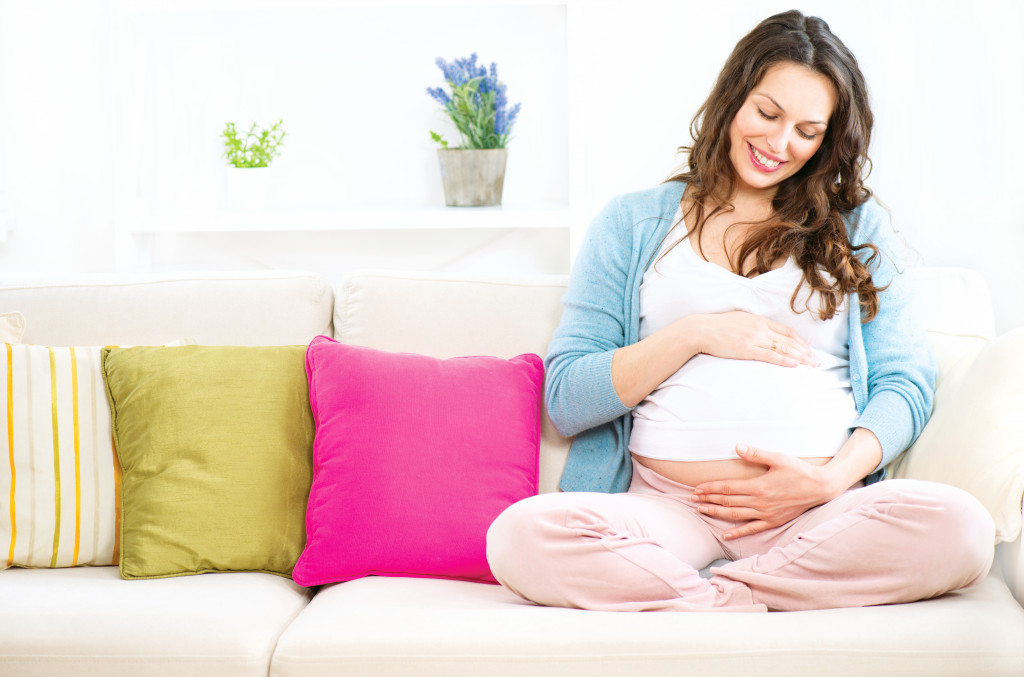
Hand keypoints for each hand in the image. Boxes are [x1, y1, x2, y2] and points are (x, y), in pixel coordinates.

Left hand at [689, 444, 843, 538]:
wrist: (820, 488)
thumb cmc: (799, 470)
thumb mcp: (778, 457)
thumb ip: (756, 453)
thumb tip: (737, 447)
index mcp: (758, 486)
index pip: (727, 488)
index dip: (710, 489)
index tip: (696, 488)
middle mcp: (760, 502)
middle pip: (728, 501)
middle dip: (708, 499)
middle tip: (692, 499)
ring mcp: (766, 514)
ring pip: (736, 515)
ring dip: (717, 512)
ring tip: (702, 510)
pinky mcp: (774, 521)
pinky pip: (752, 528)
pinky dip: (738, 532)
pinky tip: (726, 534)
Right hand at [690, 311, 819, 367]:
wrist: (700, 330)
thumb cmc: (716, 327)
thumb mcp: (739, 321)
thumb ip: (752, 326)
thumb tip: (761, 334)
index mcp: (759, 320)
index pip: (786, 331)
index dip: (800, 342)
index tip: (809, 350)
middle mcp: (760, 328)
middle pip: (789, 340)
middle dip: (806, 351)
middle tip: (818, 361)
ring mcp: (754, 338)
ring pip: (783, 348)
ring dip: (801, 357)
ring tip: (812, 365)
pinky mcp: (746, 348)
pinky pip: (770, 356)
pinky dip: (784, 360)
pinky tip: (795, 365)